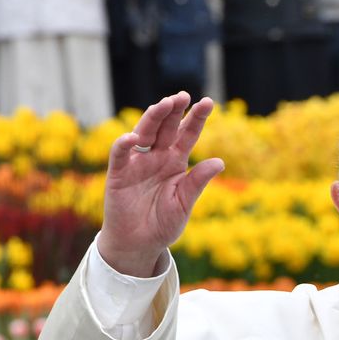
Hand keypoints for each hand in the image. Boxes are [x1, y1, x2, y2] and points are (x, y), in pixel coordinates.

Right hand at [99, 92, 223, 276]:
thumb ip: (197, 182)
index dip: (196, 118)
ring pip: (144, 133)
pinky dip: (124, 145)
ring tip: (164, 104)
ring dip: (153, 118)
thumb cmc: (163, 223)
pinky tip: (133, 137)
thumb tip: (220, 161)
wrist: (139, 244)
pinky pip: (120, 155)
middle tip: (184, 95)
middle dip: (174, 110)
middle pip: (166, 127)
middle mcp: (157, 157)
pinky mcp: (118, 174)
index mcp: (175, 162)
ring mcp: (137, 163)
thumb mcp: (184, 203)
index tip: (208, 102)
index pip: (187, 135)